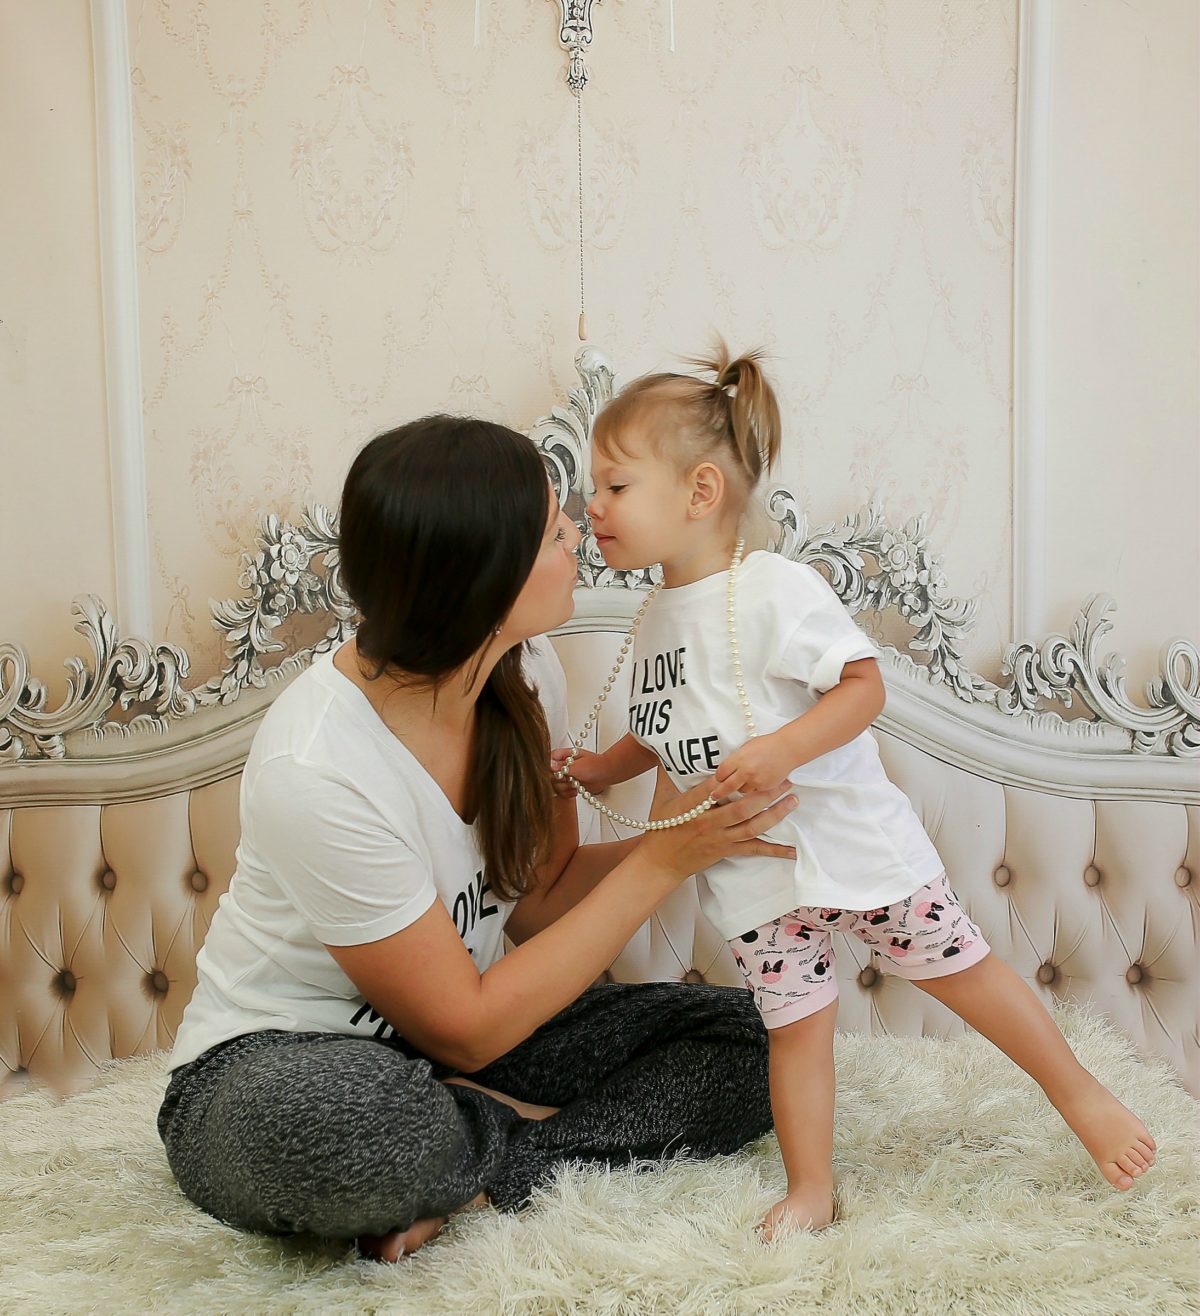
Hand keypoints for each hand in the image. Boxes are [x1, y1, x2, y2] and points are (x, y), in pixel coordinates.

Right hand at [550, 747, 611, 798]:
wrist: (606, 774)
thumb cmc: (595, 765)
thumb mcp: (578, 765)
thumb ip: (562, 767)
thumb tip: (550, 765)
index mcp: (561, 756)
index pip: (546, 762)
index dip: (551, 770)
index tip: (560, 773)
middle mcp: (561, 766)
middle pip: (548, 776)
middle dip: (560, 780)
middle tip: (570, 778)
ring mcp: (564, 776)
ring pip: (554, 786)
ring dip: (565, 787)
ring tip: (575, 783)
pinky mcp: (568, 785)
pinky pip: (561, 793)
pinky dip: (568, 793)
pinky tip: (576, 789)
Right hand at [637, 776, 797, 881]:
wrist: (660, 861)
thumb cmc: (661, 827)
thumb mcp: (662, 796)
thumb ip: (667, 772)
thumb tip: (664, 749)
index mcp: (693, 805)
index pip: (717, 787)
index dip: (735, 777)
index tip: (754, 764)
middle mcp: (709, 821)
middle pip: (743, 806)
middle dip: (767, 793)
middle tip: (786, 780)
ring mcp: (720, 838)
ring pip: (752, 826)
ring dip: (775, 814)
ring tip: (792, 801)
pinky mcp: (726, 851)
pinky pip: (754, 849)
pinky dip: (774, 850)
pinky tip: (792, 849)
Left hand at [709, 732, 798, 801]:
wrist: (787, 749)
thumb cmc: (767, 745)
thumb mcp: (746, 748)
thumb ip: (735, 759)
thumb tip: (726, 770)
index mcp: (738, 758)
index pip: (720, 773)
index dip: (717, 778)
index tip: (716, 781)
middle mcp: (745, 770)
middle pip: (726, 786)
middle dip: (718, 793)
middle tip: (713, 797)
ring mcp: (755, 780)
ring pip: (740, 791)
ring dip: (739, 789)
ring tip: (741, 784)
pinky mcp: (764, 787)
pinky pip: (753, 792)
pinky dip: (753, 789)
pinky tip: (754, 783)